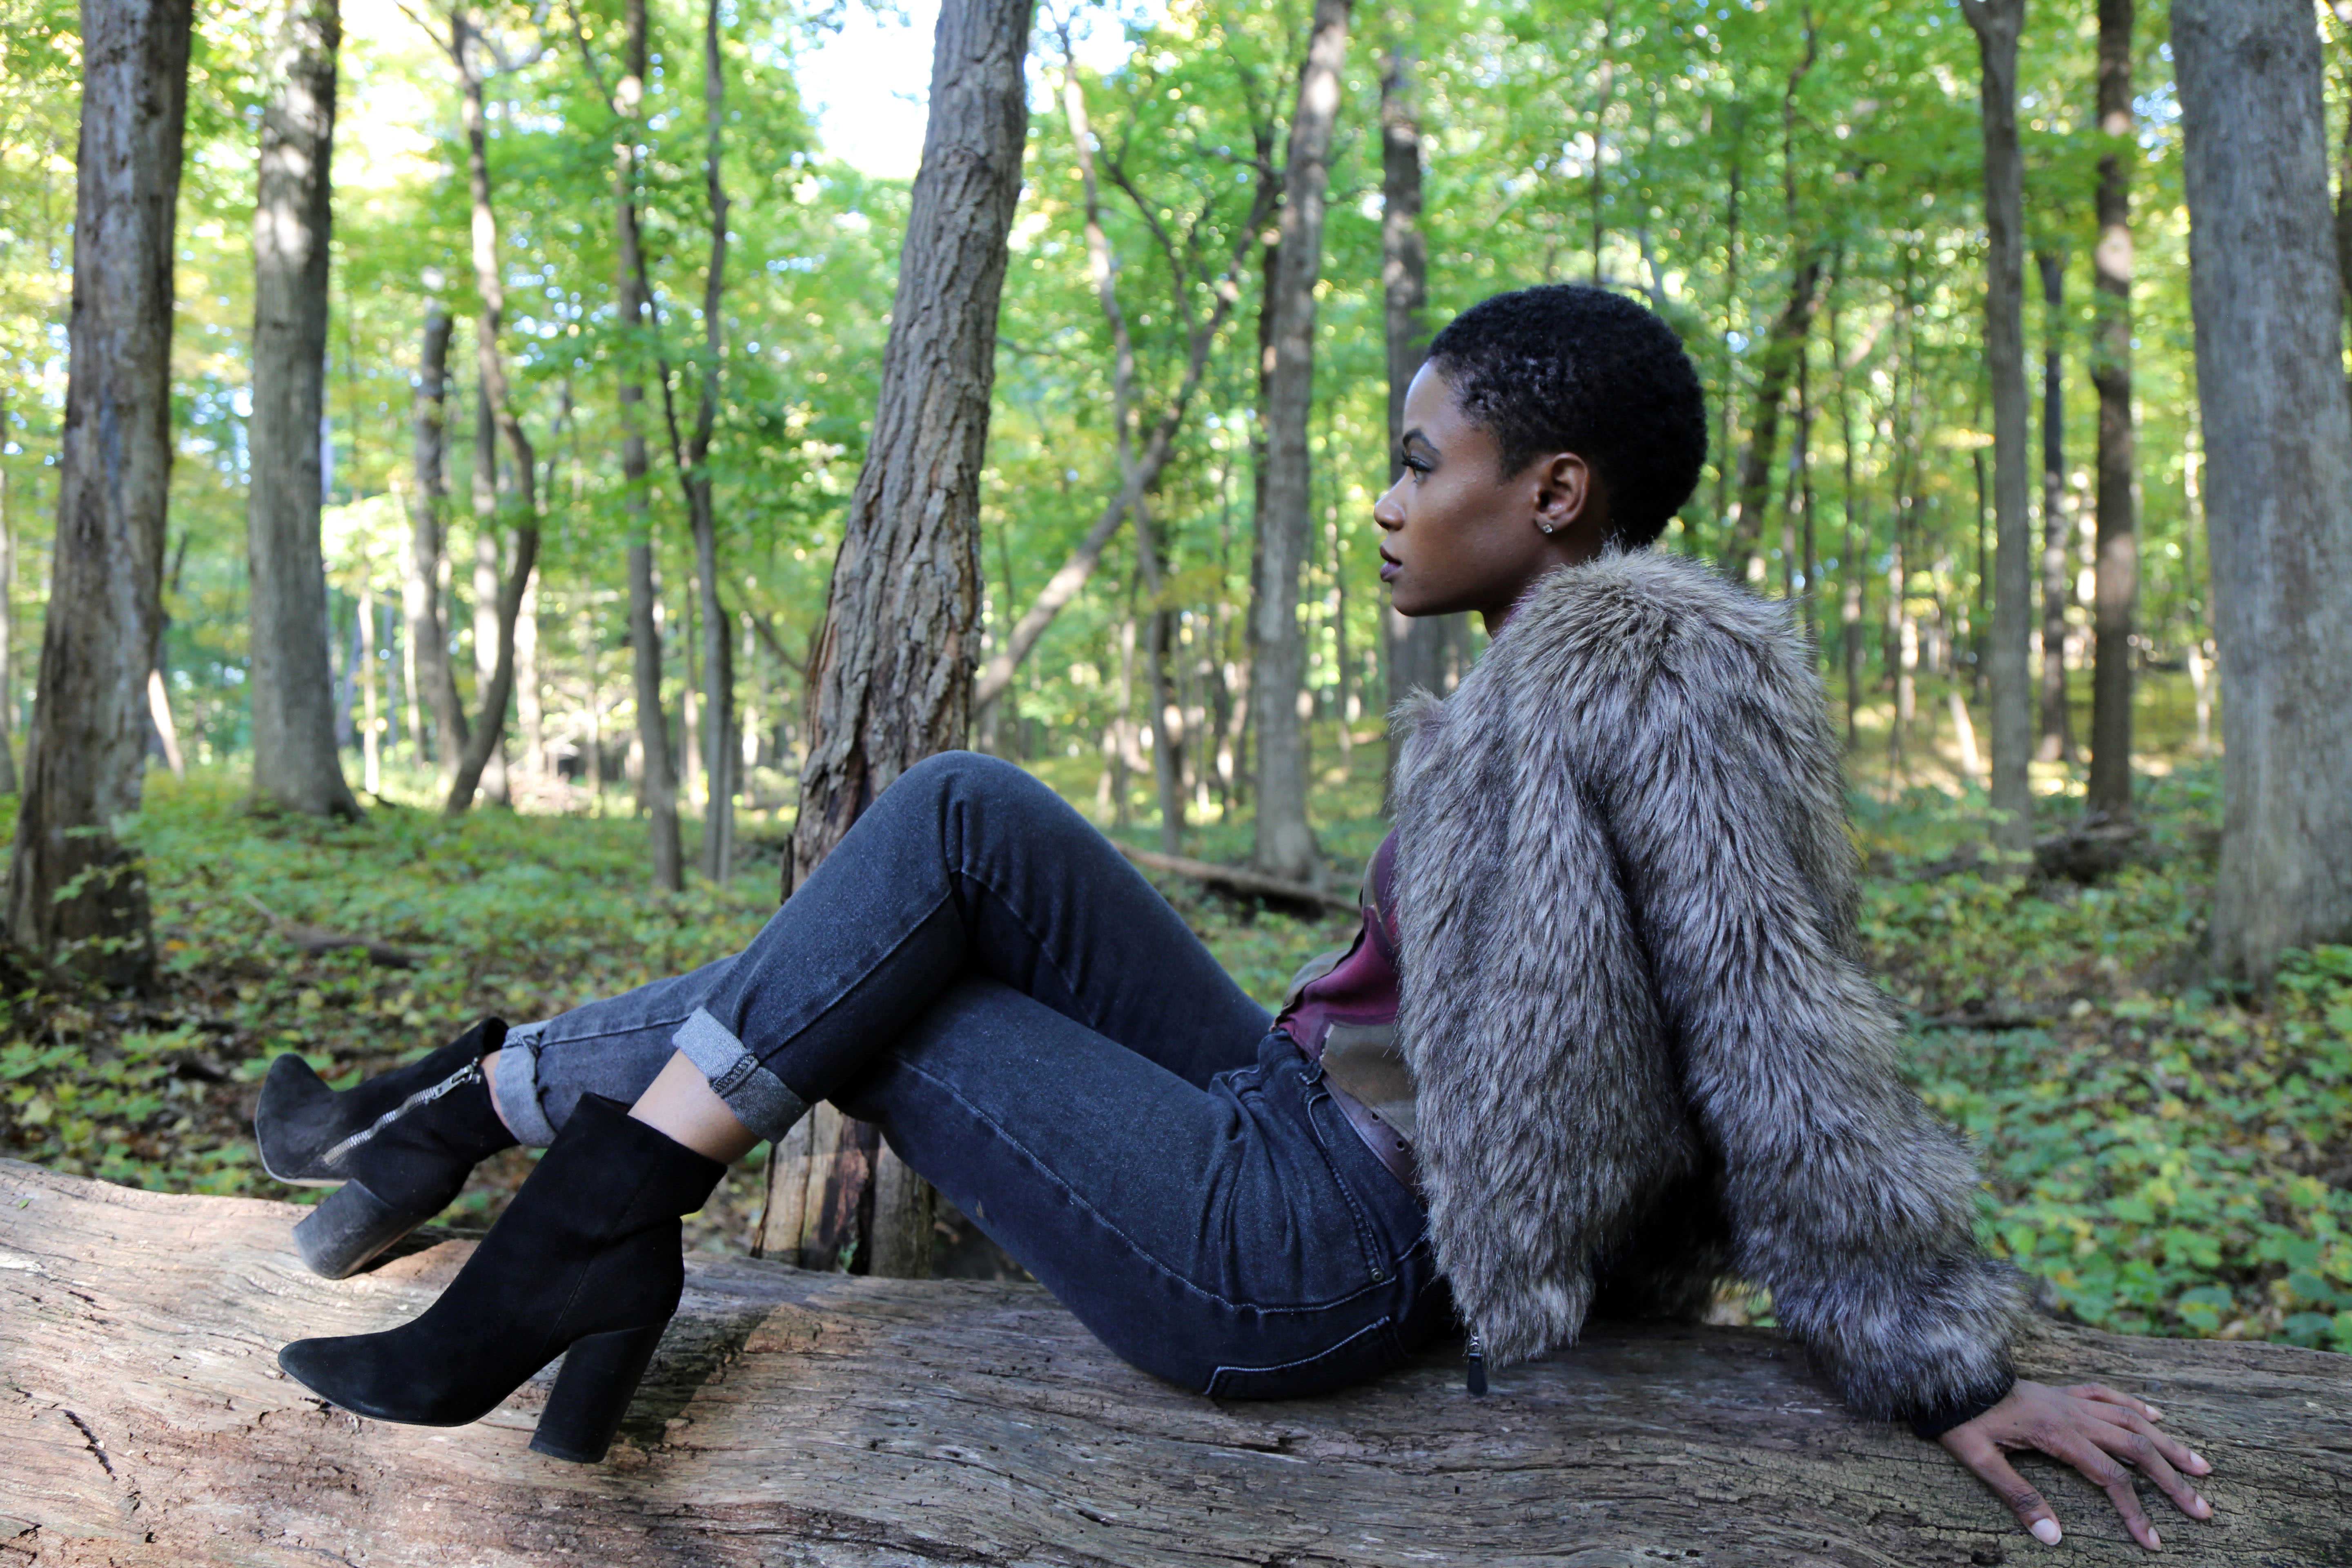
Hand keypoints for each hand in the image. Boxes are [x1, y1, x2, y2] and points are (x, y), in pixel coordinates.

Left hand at [1940, 1380, 2213, 1550]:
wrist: (1947, 1379)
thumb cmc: (1962, 1422)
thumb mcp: (1980, 1462)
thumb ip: (2018, 1497)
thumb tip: (2053, 1537)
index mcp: (2056, 1434)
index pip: (2111, 1478)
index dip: (2135, 1511)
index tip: (2153, 1541)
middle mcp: (2073, 1414)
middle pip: (2135, 1447)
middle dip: (2171, 1480)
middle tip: (2203, 1510)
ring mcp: (2070, 1399)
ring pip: (2131, 1419)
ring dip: (2168, 1443)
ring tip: (2201, 1466)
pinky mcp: (2063, 1391)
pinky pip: (2107, 1394)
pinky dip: (2135, 1405)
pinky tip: (2157, 1416)